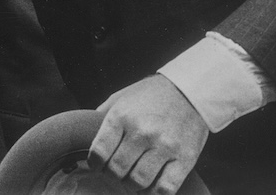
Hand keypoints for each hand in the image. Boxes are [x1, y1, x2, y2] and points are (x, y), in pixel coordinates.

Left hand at [89, 75, 208, 194]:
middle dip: (112, 176)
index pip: (98, 152)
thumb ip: (102, 116)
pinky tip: (150, 187)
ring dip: (132, 186)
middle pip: (117, 170)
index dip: (95, 164)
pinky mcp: (185, 159)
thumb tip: (85, 134)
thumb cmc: (151, 95)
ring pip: (138, 182)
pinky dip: (154, 193)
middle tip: (116, 173)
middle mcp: (142, 132)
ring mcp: (164, 146)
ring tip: (132, 179)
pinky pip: (165, 189)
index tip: (97, 165)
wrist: (190, 91)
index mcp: (122, 116)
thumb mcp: (121, 98)